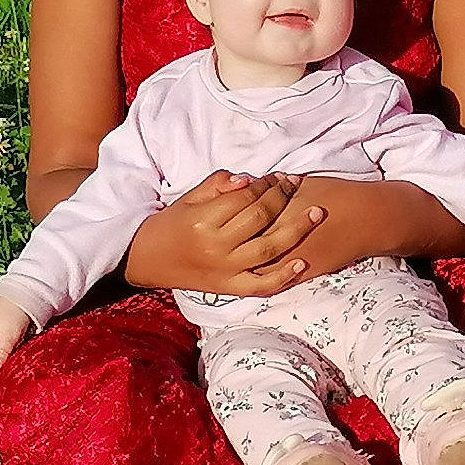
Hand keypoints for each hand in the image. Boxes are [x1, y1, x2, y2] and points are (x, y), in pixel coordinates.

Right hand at [0, 294, 33, 370]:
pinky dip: (6, 343)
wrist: (17, 296)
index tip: (10, 355)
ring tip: (15, 337)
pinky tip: (13, 334)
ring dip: (6, 349)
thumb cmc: (14, 314)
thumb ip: (1, 352)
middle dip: (3, 356)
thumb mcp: (10, 335)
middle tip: (15, 344)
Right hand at [122, 169, 325, 295]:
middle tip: (295, 185)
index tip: (279, 176)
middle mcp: (217, 246)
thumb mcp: (189, 198)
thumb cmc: (171, 224)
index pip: (247, 197)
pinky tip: (303, 263)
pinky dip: (284, 277)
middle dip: (283, 198)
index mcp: (204, 220)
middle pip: (261, 218)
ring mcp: (225, 270)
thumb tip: (249, 179)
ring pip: (269, 249)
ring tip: (317, 213)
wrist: (147, 260)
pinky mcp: (229, 288)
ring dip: (296, 230)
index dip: (267, 184)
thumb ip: (218, 185)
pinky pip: (261, 285)